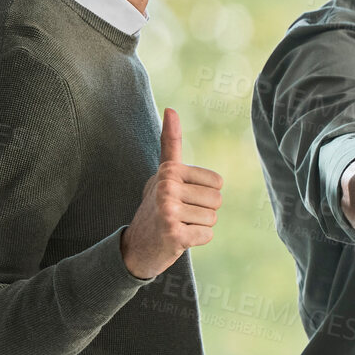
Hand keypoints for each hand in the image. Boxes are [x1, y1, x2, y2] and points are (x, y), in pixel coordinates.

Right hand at [122, 108, 222, 279]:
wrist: (137, 246)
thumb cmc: (157, 205)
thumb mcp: (163, 172)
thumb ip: (170, 142)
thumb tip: (171, 108)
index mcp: (169, 170)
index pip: (218, 182)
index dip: (206, 193)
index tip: (182, 196)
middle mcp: (166, 186)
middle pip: (217, 201)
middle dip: (203, 211)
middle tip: (180, 214)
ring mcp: (168, 210)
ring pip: (212, 218)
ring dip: (199, 226)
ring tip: (178, 225)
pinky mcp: (173, 234)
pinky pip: (207, 235)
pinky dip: (196, 240)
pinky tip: (177, 238)